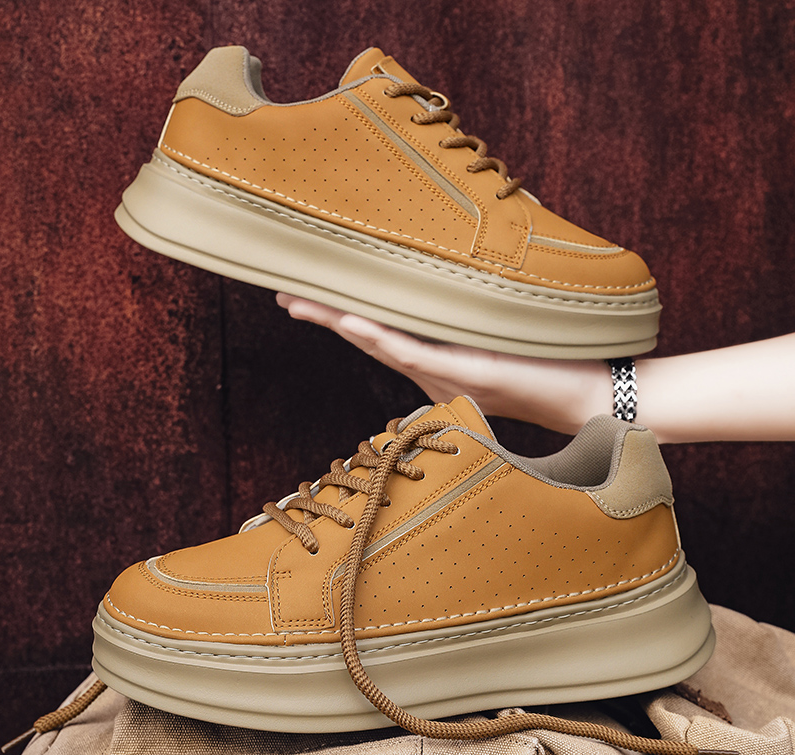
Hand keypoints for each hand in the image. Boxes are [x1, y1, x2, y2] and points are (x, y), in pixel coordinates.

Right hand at [277, 294, 611, 434]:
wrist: (585, 395)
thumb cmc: (545, 358)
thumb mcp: (499, 323)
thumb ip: (472, 298)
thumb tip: (462, 246)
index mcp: (436, 352)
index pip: (378, 325)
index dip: (339, 306)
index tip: (304, 286)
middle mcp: (431, 366)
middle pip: (366, 334)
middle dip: (323, 312)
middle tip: (284, 293)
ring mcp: (444, 372)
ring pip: (379, 342)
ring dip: (339, 321)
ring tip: (302, 301)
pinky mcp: (466, 374)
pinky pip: (414, 353)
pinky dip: (381, 336)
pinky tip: (354, 320)